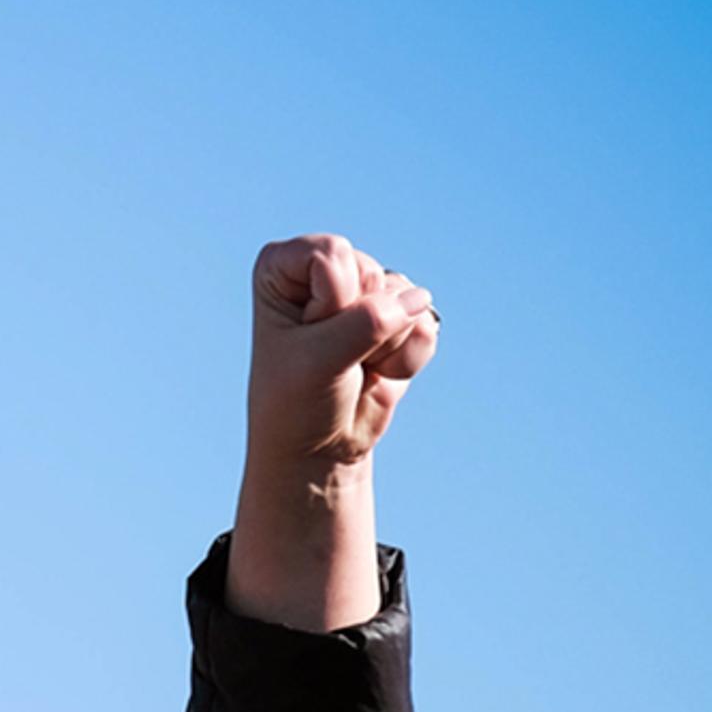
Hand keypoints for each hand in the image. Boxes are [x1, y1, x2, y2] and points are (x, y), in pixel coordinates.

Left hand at [231, 234, 438, 630]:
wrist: (318, 458)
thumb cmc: (291, 412)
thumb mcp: (311, 365)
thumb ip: (355, 320)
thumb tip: (403, 298)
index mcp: (281, 267)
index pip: (328, 253)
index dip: (326, 299)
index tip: (303, 343)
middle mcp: (322, 273)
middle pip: (374, 270)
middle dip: (361, 323)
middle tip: (331, 364)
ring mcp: (364, 296)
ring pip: (410, 296)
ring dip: (389, 346)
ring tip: (355, 377)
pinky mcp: (398, 325)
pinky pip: (429, 325)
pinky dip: (412, 358)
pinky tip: (382, 381)